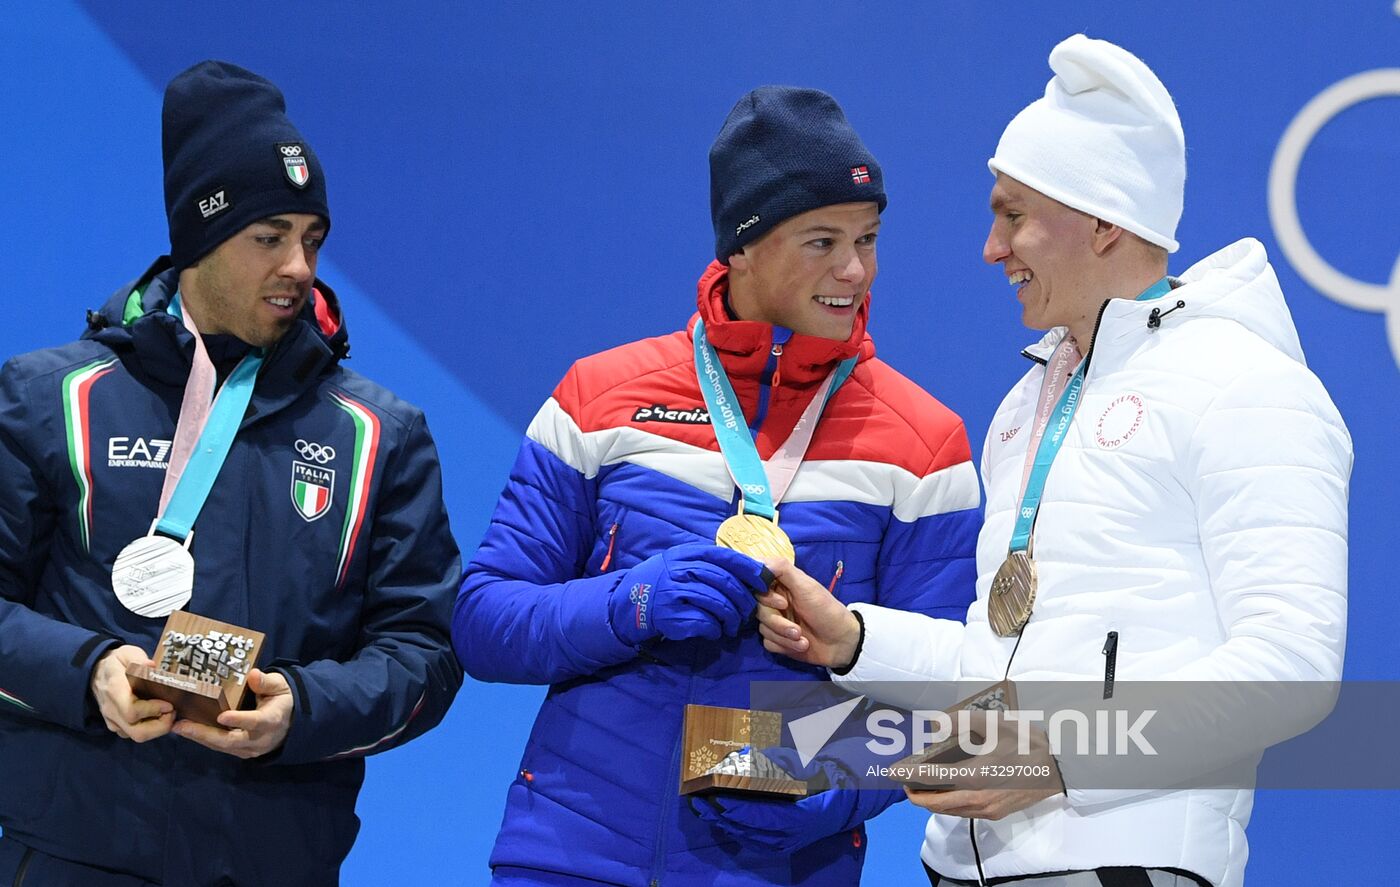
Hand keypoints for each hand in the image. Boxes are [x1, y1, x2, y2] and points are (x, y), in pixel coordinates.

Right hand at [90, 644, 173, 741]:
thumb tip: (151, 666)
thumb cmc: (116, 663)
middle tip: (172, 711)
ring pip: (136, 736)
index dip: (153, 710)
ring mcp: (112, 720)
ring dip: (157, 729)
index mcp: (114, 690)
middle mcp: (111, 709)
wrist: (96, 672)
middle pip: (137, 732)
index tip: (169, 703)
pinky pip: (133, 734)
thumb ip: (139, 659)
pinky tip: (156, 716)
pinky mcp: (115, 725)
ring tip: (167, 713)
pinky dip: (149, 729)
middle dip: (161, 726)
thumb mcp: (127, 653)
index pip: (132, 711)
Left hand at [172, 668, 293, 758]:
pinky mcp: (240, 752)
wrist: (291, 723)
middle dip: (204, 734)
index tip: (221, 716)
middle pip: (230, 741)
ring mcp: (249, 749)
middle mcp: (260, 739)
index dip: (239, 720)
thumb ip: (266, 682)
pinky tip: (188, 730)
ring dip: (199, 737)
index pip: (255, 722)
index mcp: (272, 720)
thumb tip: (253, 675)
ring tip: (178, 727)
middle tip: (181, 725)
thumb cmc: (283, 700)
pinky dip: (204, 739)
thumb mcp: (280, 686)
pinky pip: (220, 747)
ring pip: (222, 746)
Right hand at [608, 543, 765, 645]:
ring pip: (717, 604)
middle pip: (725, 582)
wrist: (630, 602)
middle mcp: (680, 570)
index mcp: (687, 554)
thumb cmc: (665, 581)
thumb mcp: (682, 562)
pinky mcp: (670, 616)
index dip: (748, 569)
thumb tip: (749, 571)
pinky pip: (704, 622)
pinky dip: (715, 628)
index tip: (764, 581)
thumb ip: (709, 563)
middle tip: (750, 612)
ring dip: (732, 618)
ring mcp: (674, 593)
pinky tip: (716, 631)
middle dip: (744, 599)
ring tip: (734, 626)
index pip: (725, 557)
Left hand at [690, 747, 857, 852]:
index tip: (717, 797)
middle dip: (721, 816)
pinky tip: (719, 818)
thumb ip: (778, 761)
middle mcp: (791, 837)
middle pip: (749, 830)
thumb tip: (747, 755)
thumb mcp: (806, 766)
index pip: (762, 816)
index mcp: (800, 818)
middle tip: (699, 801)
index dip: (738, 808)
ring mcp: (785, 845)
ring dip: (723, 823)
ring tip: (702, 809)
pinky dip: (734, 830)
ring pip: (747, 838)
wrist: (844, 803)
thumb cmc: (824, 780)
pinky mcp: (780, 847)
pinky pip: (752, 841)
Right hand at [756, 559, 861, 668]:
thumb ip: (782, 569)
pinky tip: (800, 646)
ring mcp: (776, 621)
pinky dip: (784, 646)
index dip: (764, 595)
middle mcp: (775, 601)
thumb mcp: (806, 586)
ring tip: (802, 638)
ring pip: (763, 628)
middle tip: (796, 627)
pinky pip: (768, 643)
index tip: (782, 603)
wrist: (841, 642)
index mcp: (781, 585)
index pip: (756, 584)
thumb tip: (756, 560)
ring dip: (784, 636)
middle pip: (758, 609)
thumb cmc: (826, 610)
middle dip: (777, 621)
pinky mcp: (778, 640)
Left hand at [903, 710, 1064, 820]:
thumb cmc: (1027, 742)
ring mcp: (988, 809)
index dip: (907, 776)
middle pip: (935, 804)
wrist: (1060, 766)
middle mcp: (978, 798)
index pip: (931, 780)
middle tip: (904, 782)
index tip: (891, 772)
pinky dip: (948, 804)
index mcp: (975, 776)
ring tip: (921, 786)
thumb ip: (962, 722)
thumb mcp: (995, 724)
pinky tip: (947, 791)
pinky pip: (964, 812)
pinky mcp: (996, 812)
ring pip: (949, 811)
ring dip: (931, 801)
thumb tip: (936, 723)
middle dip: (915, 795)